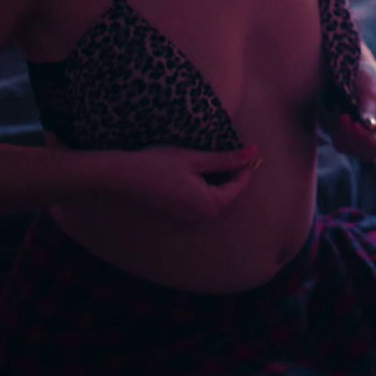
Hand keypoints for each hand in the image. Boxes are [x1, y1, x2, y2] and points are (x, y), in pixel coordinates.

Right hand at [91, 144, 260, 226]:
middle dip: (234, 178)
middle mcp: (201, 220)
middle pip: (227, 198)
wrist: (123, 178)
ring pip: (213, 205)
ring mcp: (187, 224)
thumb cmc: (158, 165)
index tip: (252, 152)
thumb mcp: (195, 159)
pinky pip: (198, 210)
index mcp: (211, 205)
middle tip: (240, 157)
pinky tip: (199, 181)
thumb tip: (252, 154)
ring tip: (221, 167)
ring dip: (220, 188)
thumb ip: (225, 159)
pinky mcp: (174, 222)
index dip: (246, 168)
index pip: (238, 187)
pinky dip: (204, 196)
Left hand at [326, 56, 375, 158]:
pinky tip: (335, 110)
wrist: (347, 67)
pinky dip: (333, 128)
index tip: (354, 123)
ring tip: (338, 107)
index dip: (369, 140)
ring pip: (348, 149)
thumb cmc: (364, 72)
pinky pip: (337, 142)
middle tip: (341, 114)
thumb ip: (369, 105)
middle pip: (367, 154)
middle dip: (351, 136)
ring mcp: (364, 141)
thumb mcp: (368, 86)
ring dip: (339, 130)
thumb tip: (369, 126)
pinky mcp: (348, 138)